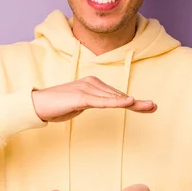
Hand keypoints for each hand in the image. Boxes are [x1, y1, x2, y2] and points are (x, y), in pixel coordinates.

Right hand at [31, 76, 156, 121]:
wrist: (37, 105)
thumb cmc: (56, 106)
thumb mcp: (79, 106)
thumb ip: (92, 103)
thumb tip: (102, 103)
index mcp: (92, 85)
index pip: (116, 95)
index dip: (133, 102)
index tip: (148, 106)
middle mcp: (92, 83)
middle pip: (119, 95)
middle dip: (138, 103)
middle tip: (154, 107)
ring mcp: (86, 89)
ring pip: (114, 98)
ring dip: (132, 103)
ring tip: (148, 107)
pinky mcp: (81, 97)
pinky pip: (102, 101)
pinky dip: (116, 102)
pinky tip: (129, 102)